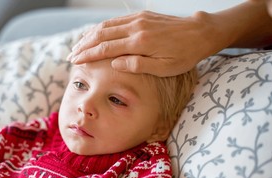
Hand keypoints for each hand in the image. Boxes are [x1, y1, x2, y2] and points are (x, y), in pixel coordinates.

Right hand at [68, 11, 215, 76]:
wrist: (200, 33)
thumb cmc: (184, 55)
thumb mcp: (164, 68)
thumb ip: (137, 65)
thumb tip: (114, 64)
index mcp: (140, 43)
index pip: (106, 49)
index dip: (88, 55)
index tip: (75, 61)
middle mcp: (136, 28)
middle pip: (101, 35)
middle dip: (84, 45)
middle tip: (71, 56)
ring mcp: (138, 19)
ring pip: (106, 26)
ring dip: (90, 36)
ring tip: (78, 46)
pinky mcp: (142, 15)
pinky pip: (117, 20)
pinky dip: (102, 28)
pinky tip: (96, 34)